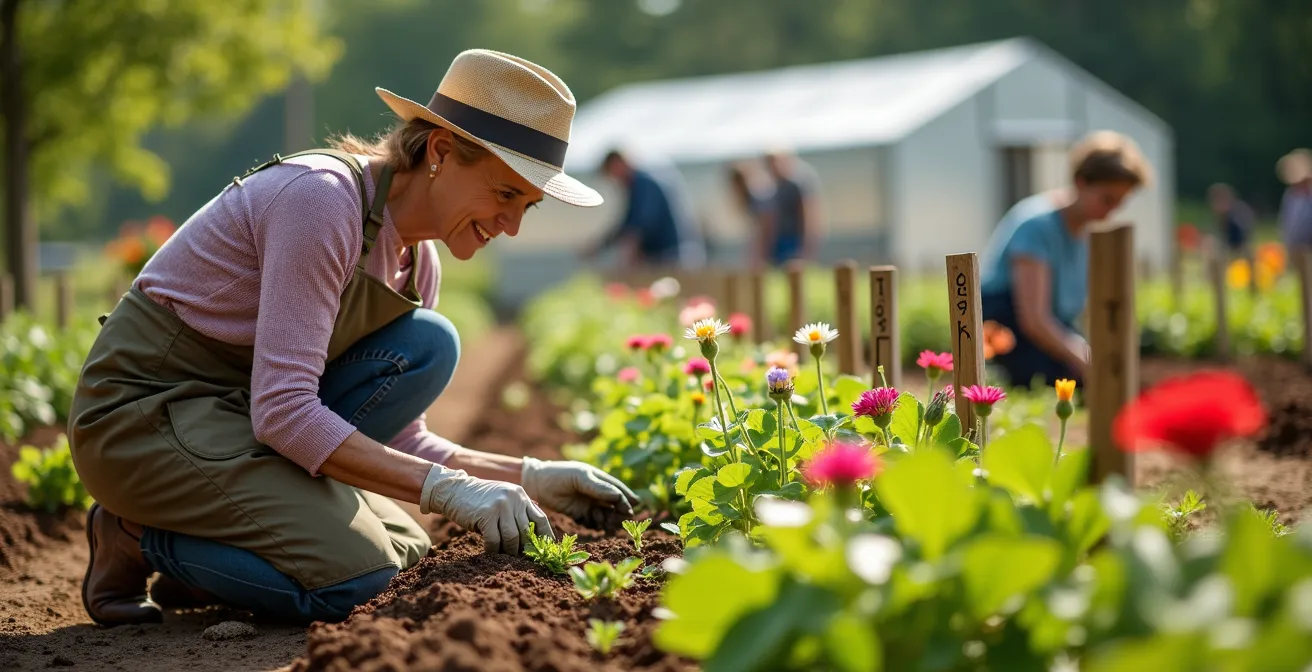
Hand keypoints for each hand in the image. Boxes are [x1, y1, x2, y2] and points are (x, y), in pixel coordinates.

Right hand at [421, 464, 553, 553]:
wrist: (454, 490)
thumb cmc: (480, 500)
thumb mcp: (503, 499)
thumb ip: (518, 511)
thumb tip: (534, 538)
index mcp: (520, 495)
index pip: (540, 519)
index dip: (544, 537)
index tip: (544, 551)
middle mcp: (514, 499)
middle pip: (526, 532)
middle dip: (524, 549)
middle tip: (520, 558)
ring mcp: (500, 506)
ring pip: (512, 538)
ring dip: (508, 551)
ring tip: (504, 555)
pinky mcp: (486, 515)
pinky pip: (494, 541)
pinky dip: (493, 550)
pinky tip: (489, 551)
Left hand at [520, 457, 639, 527]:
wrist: (538, 484)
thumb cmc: (560, 475)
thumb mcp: (580, 477)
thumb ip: (598, 487)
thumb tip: (618, 496)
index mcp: (600, 479)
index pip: (618, 490)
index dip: (627, 499)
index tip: (630, 509)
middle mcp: (597, 492)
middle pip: (615, 505)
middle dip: (619, 513)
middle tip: (618, 519)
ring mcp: (589, 504)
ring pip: (606, 515)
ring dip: (608, 520)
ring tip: (604, 521)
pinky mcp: (581, 515)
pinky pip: (594, 522)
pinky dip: (597, 525)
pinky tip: (595, 524)